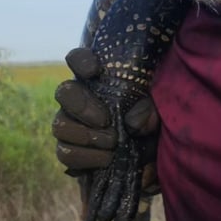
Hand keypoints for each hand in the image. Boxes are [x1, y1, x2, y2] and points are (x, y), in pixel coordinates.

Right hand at [52, 47, 158, 176]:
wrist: (153, 160)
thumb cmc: (154, 127)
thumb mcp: (160, 116)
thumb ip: (149, 111)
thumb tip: (131, 122)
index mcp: (101, 82)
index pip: (79, 60)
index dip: (81, 61)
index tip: (94, 70)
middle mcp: (81, 100)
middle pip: (64, 93)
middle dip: (83, 107)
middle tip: (106, 121)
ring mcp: (72, 125)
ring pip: (60, 126)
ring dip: (86, 137)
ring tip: (112, 145)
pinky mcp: (73, 152)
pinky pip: (65, 154)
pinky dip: (85, 158)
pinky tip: (106, 160)